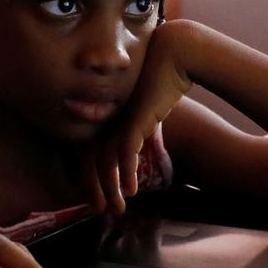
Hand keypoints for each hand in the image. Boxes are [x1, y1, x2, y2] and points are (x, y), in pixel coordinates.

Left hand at [78, 19, 198, 214]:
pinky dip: (125, 172)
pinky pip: (125, 151)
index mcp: (107, 117)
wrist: (176, 55)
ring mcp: (119, 119)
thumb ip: (144, 127)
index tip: (99, 199)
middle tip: (101, 211)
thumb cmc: (164, 80)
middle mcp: (108, 119)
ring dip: (111, 188)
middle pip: (91, 161)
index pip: (91, 154)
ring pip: (106, 161)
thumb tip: (147, 144)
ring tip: (118, 208)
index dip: (92, 179)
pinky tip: (132, 190)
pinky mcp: (134, 119)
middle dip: (95, 189)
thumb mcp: (150, 109)